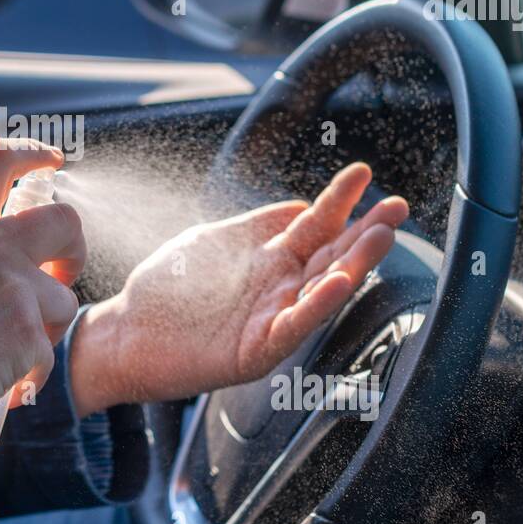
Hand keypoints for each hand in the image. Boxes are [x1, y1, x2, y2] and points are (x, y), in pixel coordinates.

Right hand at [0, 139, 84, 439]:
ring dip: (44, 329)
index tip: (51, 162)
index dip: (32, 153)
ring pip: (62, 299)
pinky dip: (31, 372)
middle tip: (59, 274)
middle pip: (64, 221)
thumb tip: (2, 243)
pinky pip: (50, 350)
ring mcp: (11, 286)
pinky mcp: (28, 332)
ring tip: (3, 353)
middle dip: (74, 248)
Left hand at [68, 162, 408, 414]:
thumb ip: (258, 226)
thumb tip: (300, 205)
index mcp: (271, 258)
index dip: (339, 200)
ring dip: (353, 264)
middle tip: (396, 208)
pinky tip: (337, 284)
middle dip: (365, 232)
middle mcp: (279, 288)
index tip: (363, 174)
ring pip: (322, 289)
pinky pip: (293, 325)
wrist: (126, 334)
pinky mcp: (256, 349)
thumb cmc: (168, 289)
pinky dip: (317, 305)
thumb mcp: (213, 241)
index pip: (315, 225)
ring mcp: (271, 317)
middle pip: (331, 255)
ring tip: (380, 238)